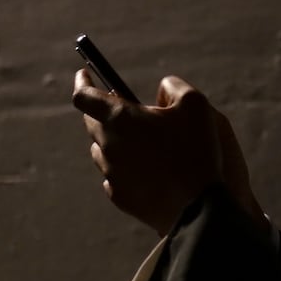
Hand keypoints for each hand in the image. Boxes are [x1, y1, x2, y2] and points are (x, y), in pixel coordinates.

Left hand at [73, 69, 230, 236]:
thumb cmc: (196, 150)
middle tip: (122, 107)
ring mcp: (111, 173)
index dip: (83, 81)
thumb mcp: (195, 104)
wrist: (197, 206)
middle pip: (91, 123)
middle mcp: (107, 145)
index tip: (84, 74)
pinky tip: (148, 170)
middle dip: (102, 111)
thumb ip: (173, 87)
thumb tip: (161, 91)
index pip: (84, 95)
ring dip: (115, 141)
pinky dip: (126, 168)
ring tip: (142, 142)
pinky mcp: (120, 197)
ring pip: (102, 150)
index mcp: (119, 118)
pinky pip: (114, 176)